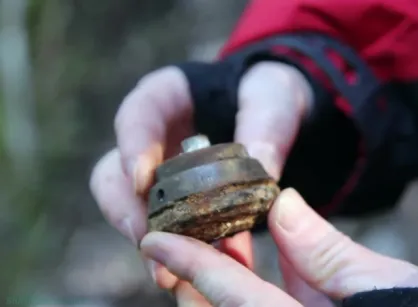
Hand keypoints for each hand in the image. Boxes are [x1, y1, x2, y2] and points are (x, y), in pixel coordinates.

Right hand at [89, 62, 312, 287]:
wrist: (275, 113)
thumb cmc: (266, 93)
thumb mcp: (273, 97)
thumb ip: (267, 124)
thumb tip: (264, 167)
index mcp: (168, 96)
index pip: (137, 114)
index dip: (132, 146)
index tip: (142, 180)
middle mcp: (152, 136)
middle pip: (115, 170)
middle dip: (126, 208)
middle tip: (145, 238)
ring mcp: (159, 170)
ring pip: (129, 207)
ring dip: (144, 238)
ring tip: (163, 270)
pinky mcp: (174, 199)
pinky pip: (161, 225)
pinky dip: (172, 247)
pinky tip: (188, 271)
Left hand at [140, 189, 417, 305]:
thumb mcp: (385, 286)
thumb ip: (327, 250)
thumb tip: (282, 204)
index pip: (234, 299)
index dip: (192, 265)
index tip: (154, 238)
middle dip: (199, 275)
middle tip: (185, 231)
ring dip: (227, 276)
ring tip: (224, 234)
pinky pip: (269, 303)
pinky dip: (257, 281)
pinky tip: (258, 251)